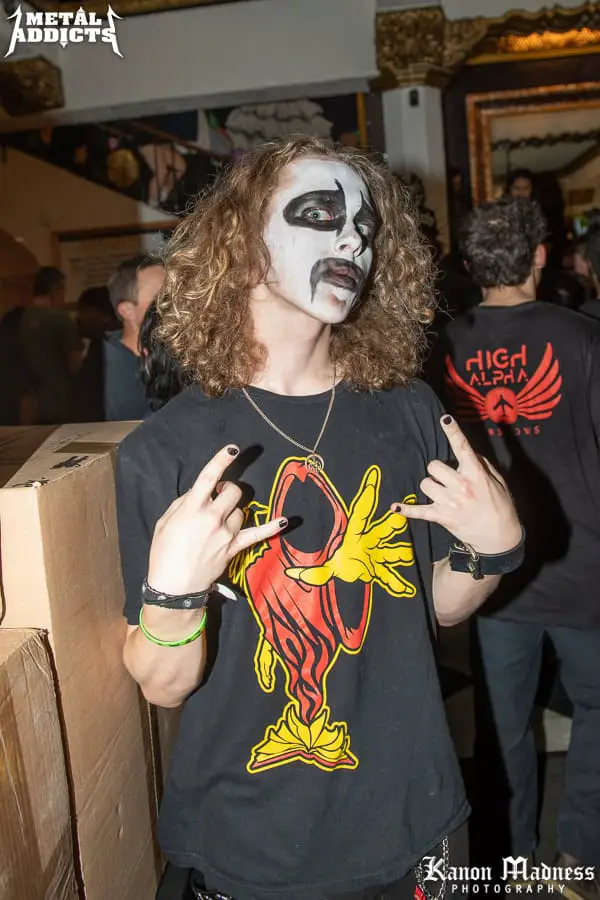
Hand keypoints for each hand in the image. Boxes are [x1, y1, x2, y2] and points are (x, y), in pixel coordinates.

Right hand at [147, 445, 285, 595]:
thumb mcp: (165, 522)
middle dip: (228, 489)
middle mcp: (212, 517)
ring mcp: (226, 533)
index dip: (221, 460)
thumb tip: (199, 493)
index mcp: (192, 508)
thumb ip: (183, 503)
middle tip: (219, 494)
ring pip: (240, 511)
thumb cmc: (163, 553)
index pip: (209, 477)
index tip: (233, 448)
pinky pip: (257, 535)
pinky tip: (287, 520)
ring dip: (233, 510)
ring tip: (221, 520)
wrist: (173, 587)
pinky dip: (272, 527)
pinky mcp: (234, 548)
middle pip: (232, 492)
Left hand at [286, 467, 415, 596]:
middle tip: (400, 512)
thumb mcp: (320, 570)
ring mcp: (376, 555)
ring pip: (393, 550)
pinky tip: (406, 589)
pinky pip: (390, 576)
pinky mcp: (380, 570)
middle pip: (383, 528)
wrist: (345, 580)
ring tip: (408, 554)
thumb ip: (308, 572)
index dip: (368, 493)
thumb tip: (291, 573)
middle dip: (393, 521)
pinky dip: (398, 583)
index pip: (362, 511)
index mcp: (354, 535)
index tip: (373, 475)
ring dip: (401, 552)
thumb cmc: (335, 566)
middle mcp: (368, 542)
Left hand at [392, 416, 520, 554]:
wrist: (500, 538)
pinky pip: (419, 511)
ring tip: (442, 494)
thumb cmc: (500, 506)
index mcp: (476, 474)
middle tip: (447, 479)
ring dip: (431, 487)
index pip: (463, 447)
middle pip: (434, 466)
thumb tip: (468, 453)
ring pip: (425, 484)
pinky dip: (407, 510)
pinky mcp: (442, 517)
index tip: (445, 418)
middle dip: (438, 471)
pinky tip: (395, 507)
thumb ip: (482, 464)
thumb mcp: (498, 481)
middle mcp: (461, 486)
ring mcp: (450, 502)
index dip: (453, 431)